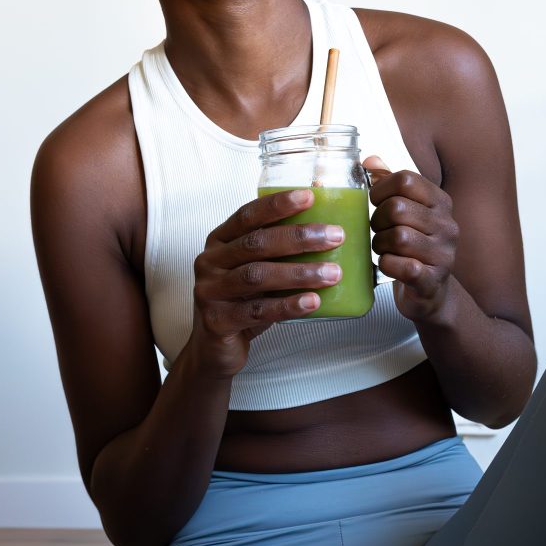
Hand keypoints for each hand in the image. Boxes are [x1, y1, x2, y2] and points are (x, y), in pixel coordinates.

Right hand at [187, 189, 344, 375]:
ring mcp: (209, 291)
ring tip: (333, 273)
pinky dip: (288, 305)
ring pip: (258, 276)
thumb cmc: (243, 302)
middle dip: (299, 237)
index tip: (309, 195)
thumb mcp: (256, 271)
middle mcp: (210, 262)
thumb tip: (327, 228)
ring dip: (299, 273)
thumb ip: (278, 252)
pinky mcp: (217, 321)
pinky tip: (313, 302)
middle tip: (335, 236)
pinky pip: (257, 311)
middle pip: (256, 243)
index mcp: (219, 241)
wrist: (214, 349)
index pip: (247, 215)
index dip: (277, 204)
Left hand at [363, 155, 458, 321]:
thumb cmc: (414, 248)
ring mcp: (444, 254)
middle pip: (397, 208)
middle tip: (378, 230)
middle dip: (377, 220)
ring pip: (398, 237)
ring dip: (380, 243)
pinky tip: (388, 265)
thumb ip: (389, 184)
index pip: (405, 179)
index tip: (375, 202)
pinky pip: (404, 266)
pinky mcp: (433, 280)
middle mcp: (447, 225)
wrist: (431, 293)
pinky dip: (388, 264)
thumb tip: (370, 160)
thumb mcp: (407, 212)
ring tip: (383, 248)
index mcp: (440, 202)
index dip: (380, 189)